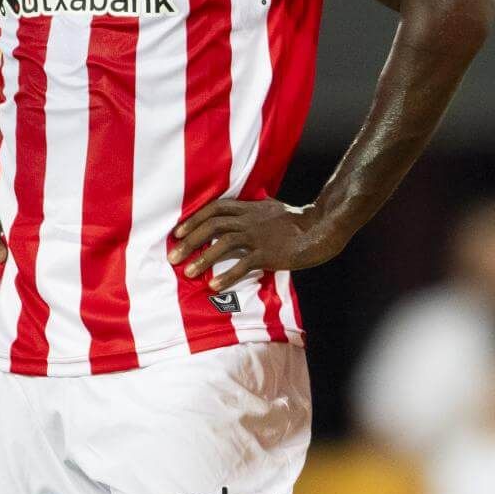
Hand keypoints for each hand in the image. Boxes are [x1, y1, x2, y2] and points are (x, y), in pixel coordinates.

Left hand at [168, 198, 343, 291]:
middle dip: (190, 241)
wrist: (321, 228)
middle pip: (213, 225)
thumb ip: (256, 208)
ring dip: (203, 259)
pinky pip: (243, 264)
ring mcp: (259, 236)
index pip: (215, 208)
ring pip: (224, 244)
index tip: (179, 233)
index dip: (194, 219)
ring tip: (188, 273)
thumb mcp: (273, 208)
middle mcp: (251, 220)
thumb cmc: (299, 220)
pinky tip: (214, 286)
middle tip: (173, 257)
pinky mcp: (269, 253)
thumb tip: (247, 207)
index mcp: (250, 208)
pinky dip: (226, 275)